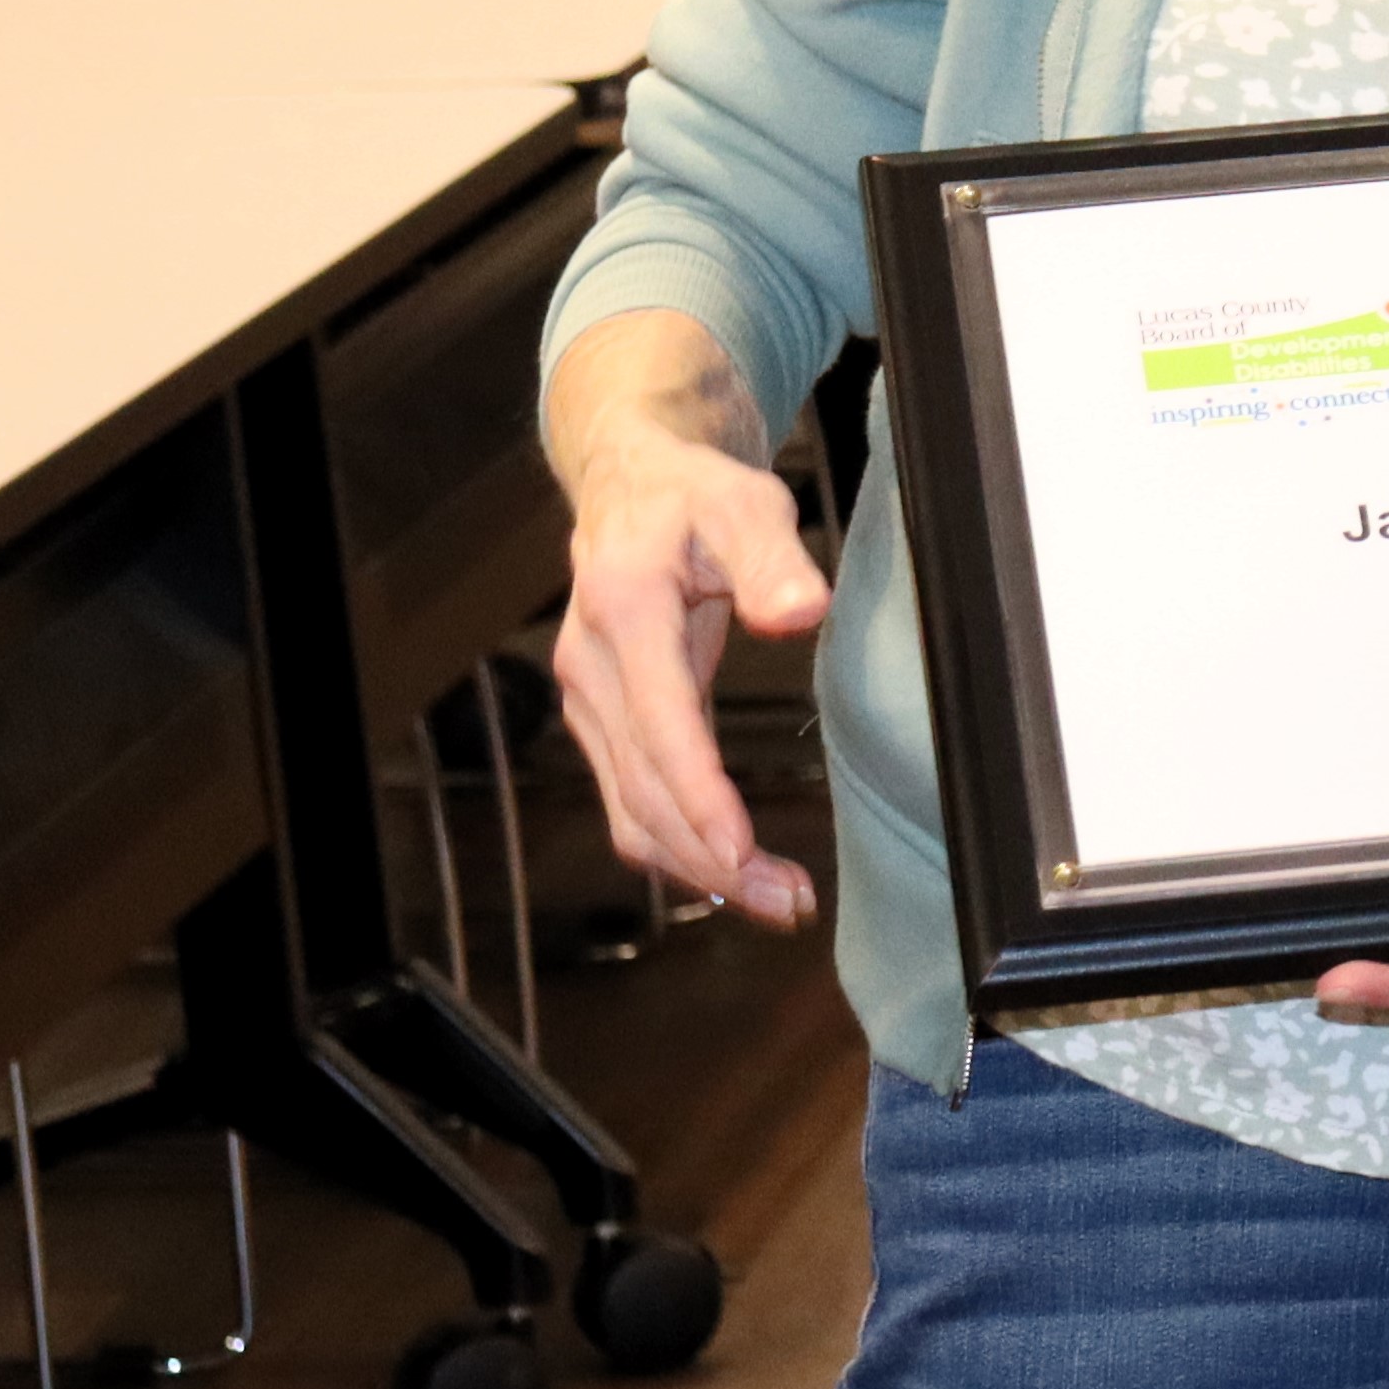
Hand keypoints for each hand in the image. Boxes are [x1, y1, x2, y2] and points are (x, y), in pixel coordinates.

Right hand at [548, 409, 834, 930]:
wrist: (632, 488)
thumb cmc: (696, 495)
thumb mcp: (745, 504)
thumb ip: (773, 559)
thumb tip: (799, 613)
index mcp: (624, 609)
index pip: (660, 720)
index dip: (697, 792)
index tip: (741, 849)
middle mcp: (591, 666)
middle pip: (643, 786)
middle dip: (710, 854)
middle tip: (787, 900)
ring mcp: (589, 701)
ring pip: (631, 809)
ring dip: (697, 864)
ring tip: (778, 899)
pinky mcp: (603, 722)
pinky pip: (633, 799)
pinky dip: (680, 844)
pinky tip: (735, 868)